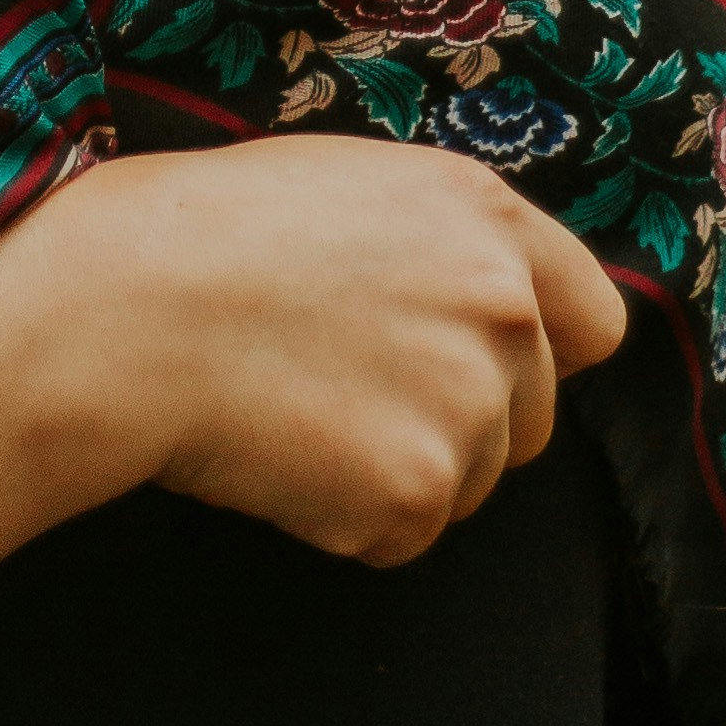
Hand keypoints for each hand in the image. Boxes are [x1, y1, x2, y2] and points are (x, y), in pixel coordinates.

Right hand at [66, 133, 630, 565]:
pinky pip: (402, 536)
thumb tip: (494, 310)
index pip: (592, 319)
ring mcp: (469, 402)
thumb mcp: (354, 189)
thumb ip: (445, 244)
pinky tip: (282, 456)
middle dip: (458, 422)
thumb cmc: (213, 235)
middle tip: (344, 390)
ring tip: (300, 410)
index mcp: (487, 216)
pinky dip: (346, 519)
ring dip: (398, 472)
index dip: (544, 354)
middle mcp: (503, 306)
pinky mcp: (419, 490)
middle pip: (533, 418)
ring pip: (470, 483)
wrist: (132, 307)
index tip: (486, 369)